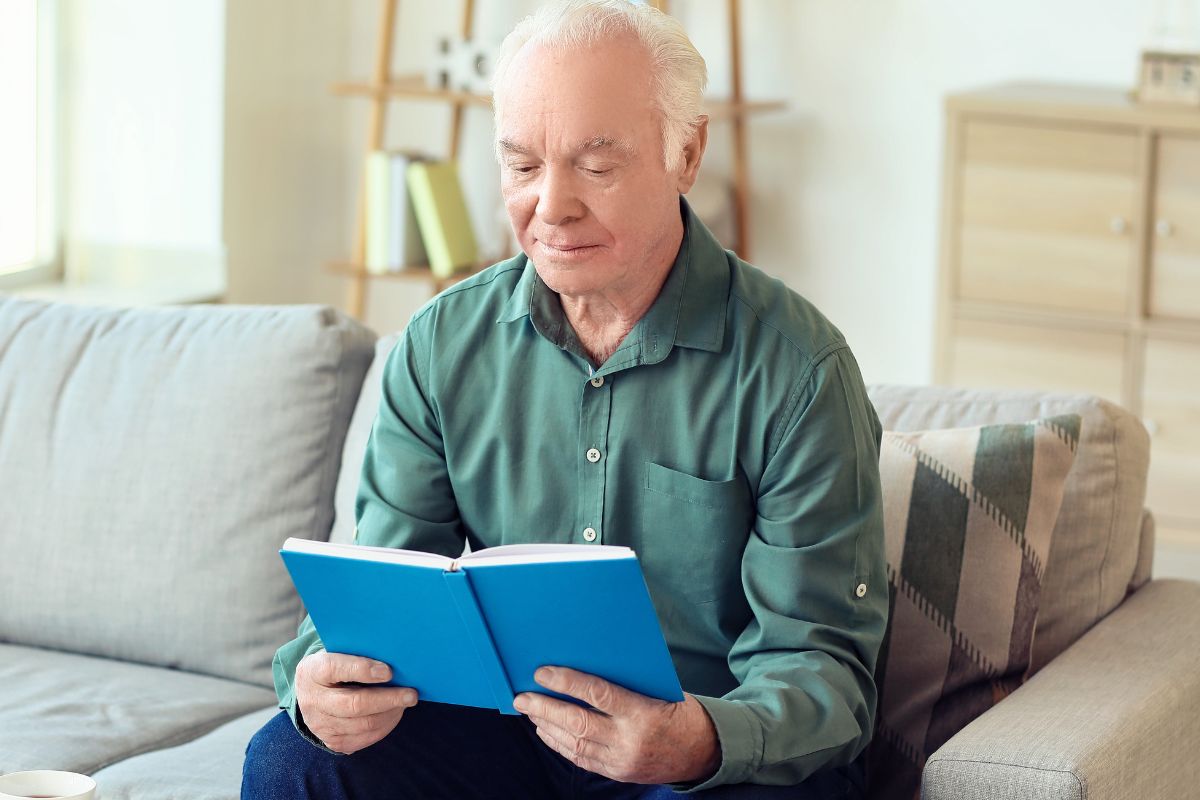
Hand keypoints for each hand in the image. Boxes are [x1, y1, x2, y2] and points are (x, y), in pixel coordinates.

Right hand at [294, 651, 417, 754]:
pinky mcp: (333, 741)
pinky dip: (385, 726)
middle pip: (353, 704)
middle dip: (387, 699)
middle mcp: (312, 700)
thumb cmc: (336, 666)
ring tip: (405, 702)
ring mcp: (320, 725)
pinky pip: (364, 738)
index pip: (335, 668)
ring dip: (390, 713)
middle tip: (411, 694)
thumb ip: (359, 653)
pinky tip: (394, 713)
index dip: (362, 669)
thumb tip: (394, 656)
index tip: (389, 671)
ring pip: (363, 724)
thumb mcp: (338, 653)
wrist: (312, 693)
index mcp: (312, 671)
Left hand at [513, 666, 719, 784]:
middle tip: (521, 696)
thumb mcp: (659, 690)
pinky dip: (560, 745)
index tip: (542, 672)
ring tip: (529, 711)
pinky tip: (547, 732)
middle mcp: (629, 741)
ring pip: (574, 744)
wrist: (705, 752)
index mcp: (643, 713)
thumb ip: (626, 684)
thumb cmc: (682, 710)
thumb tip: (585, 668)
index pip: (597, 694)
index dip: (566, 683)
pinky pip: (582, 759)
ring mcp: (622, 761)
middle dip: (545, 708)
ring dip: (547, 726)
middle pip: (577, 723)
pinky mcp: (618, 773)